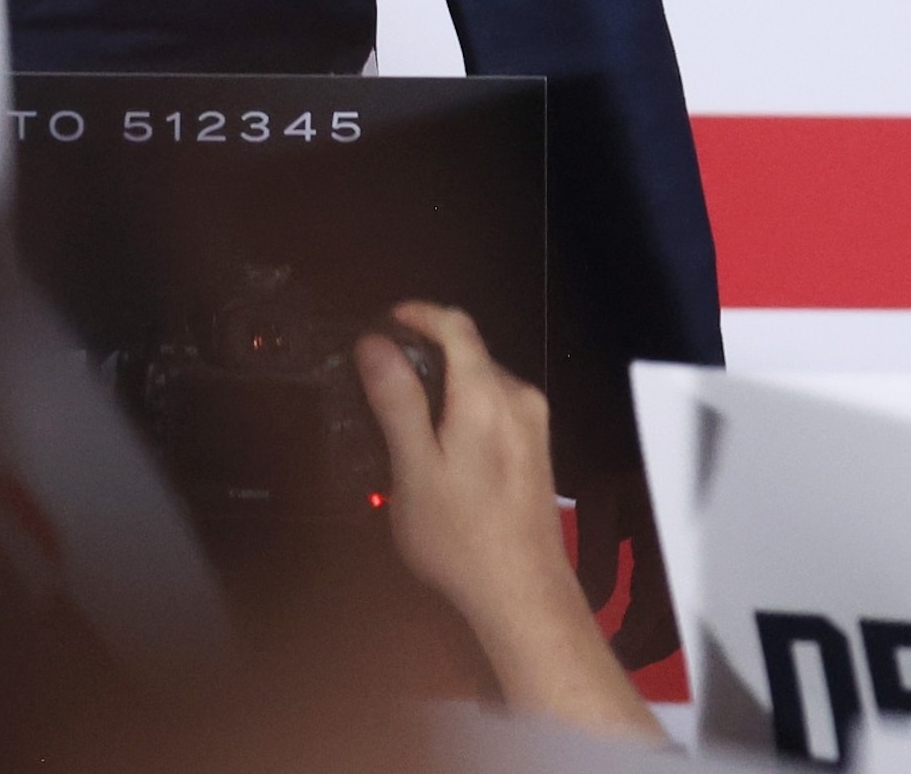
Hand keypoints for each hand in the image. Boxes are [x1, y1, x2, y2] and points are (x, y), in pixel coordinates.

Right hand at [359, 302, 662, 741]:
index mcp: (487, 394)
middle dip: (424, 353)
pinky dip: (462, 407)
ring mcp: (534, 426)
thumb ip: (396, 400)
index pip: (456, 325)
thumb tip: (374, 341)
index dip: (417, 313)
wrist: (524, 597)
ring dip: (443, 383)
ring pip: (482, 381)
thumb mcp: (413, 468)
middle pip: (469, 352)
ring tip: (401, 417)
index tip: (380, 323)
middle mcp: (519, 398)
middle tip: (378, 380)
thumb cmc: (460, 535)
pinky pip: (494, 407)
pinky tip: (439, 448)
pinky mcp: (537, 452)